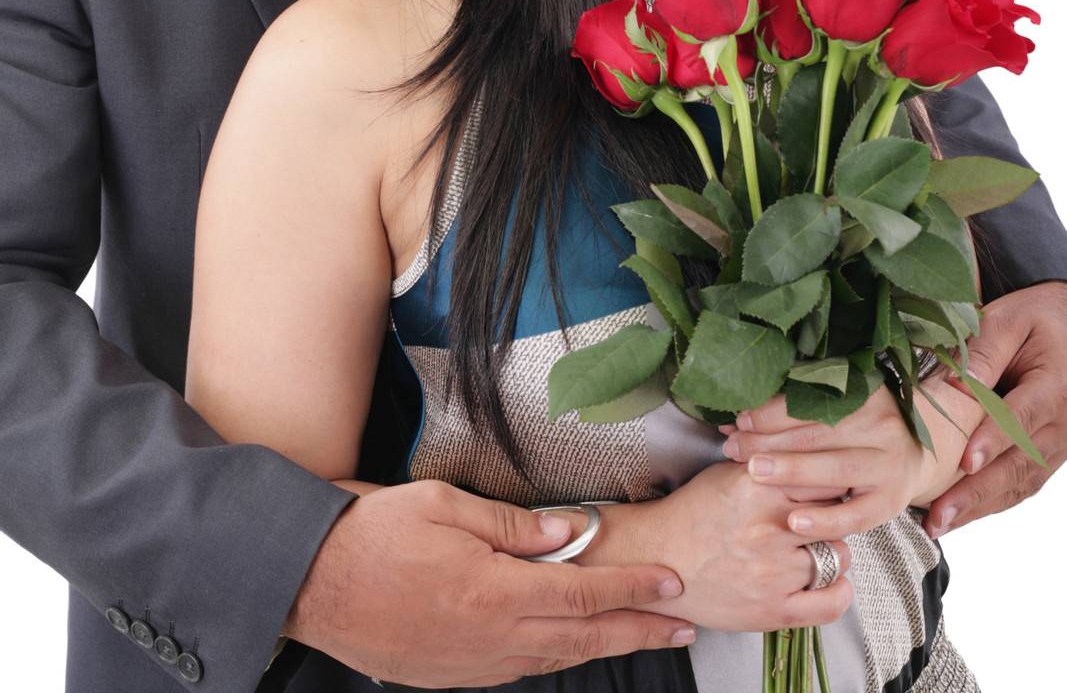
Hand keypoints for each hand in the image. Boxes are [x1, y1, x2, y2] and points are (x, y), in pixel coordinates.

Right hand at [283, 478, 694, 684]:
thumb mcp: (445, 506)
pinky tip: (566, 643)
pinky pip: (517, 669)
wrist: (310, 583)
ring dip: (601, 646)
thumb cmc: (372, 534)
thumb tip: (569, 533)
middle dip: (638, 631)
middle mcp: (490, 638)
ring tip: (638, 633)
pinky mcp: (450, 675)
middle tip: (682, 627)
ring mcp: (470, 664)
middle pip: (582, 639)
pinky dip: (554, 655)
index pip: (584, 596)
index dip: (634, 591)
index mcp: (494, 592)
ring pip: (553, 660)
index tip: (671, 586)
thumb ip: (513, 525)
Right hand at [587, 460, 853, 633]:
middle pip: (836, 514)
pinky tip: (835, 582)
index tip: (830, 484)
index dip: (830, 480)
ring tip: (819, 546)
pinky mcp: (774, 610)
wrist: (659, 559)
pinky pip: (829, 603)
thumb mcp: (729, 473)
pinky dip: (839, 593)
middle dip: (835, 514)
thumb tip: (809, 456)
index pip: (823, 477)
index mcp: (759, 487)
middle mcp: (769, 528)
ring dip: (834, 550)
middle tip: (826, 515)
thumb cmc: (694, 513)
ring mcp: (774, 572)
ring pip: (838, 555)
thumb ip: (770, 464)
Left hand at [718, 380, 930, 541]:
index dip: (771, 411)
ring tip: (754, 471)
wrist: (914, 454)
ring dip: (791, 470)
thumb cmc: (861, 427)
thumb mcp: (842, 404)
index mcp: (868, 395)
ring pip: (835, 469)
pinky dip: (824, 520)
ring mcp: (890, 466)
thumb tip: (741, 416)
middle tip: (734, 446)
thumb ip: (800, 404)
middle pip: (818, 433)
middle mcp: (883, 427)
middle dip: (769, 440)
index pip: (812, 401)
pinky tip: (793, 521)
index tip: (740, 419)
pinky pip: (855, 515)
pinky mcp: (892, 503)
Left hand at [924, 280, 1066, 538]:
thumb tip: (955, 386)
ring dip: (980, 506)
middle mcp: (1060, 424)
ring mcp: (1058, 445)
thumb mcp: (1011, 318)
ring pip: (1020, 482)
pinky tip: (961, 514)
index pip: (1021, 417)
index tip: (966, 462)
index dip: (993, 441)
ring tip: (941, 524)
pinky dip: (993, 502)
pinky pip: (1023, 484)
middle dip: (977, 493)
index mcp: (1052, 386)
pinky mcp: (1048, 454)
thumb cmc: (1038, 319)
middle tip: (939, 515)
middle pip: (1018, 464)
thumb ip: (985, 351)